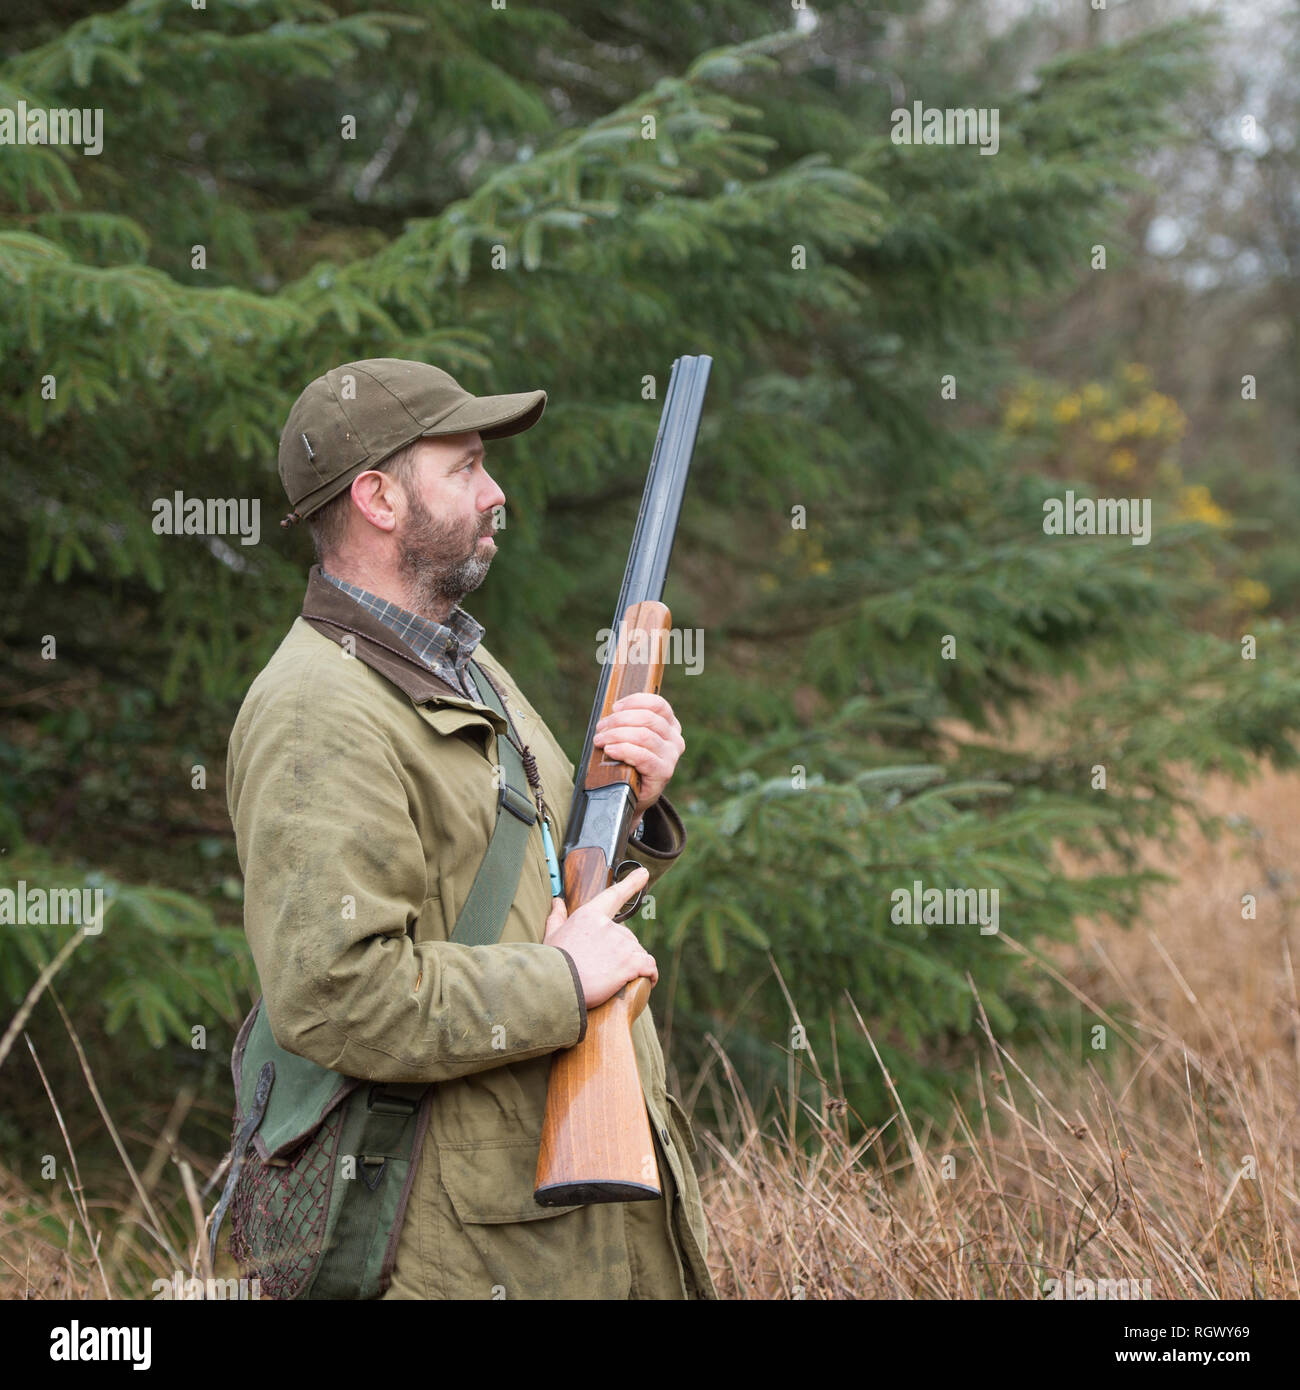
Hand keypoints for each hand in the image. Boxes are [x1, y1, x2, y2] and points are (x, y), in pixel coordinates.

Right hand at [543, 866, 656, 1008]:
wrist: (557, 985)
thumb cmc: (553, 962)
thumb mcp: (551, 935)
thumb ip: (556, 916)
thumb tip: (557, 901)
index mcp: (590, 915)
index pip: (614, 895)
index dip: (631, 883)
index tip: (644, 874)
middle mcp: (608, 926)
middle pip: (627, 936)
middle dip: (621, 951)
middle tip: (605, 968)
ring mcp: (621, 943)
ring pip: (638, 951)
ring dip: (633, 964)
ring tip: (617, 979)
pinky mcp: (630, 962)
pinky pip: (649, 965)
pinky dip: (651, 973)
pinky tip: (648, 980)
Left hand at [592, 693, 684, 821]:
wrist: (630, 797)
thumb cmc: (629, 763)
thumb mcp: (632, 738)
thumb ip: (628, 723)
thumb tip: (612, 711)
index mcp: (670, 725)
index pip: (657, 704)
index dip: (634, 701)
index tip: (614, 708)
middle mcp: (675, 739)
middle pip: (647, 718)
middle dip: (619, 720)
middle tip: (600, 729)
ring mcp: (671, 756)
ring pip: (643, 735)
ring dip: (616, 735)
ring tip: (600, 740)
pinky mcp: (664, 772)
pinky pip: (642, 756)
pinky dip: (623, 750)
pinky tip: (610, 750)